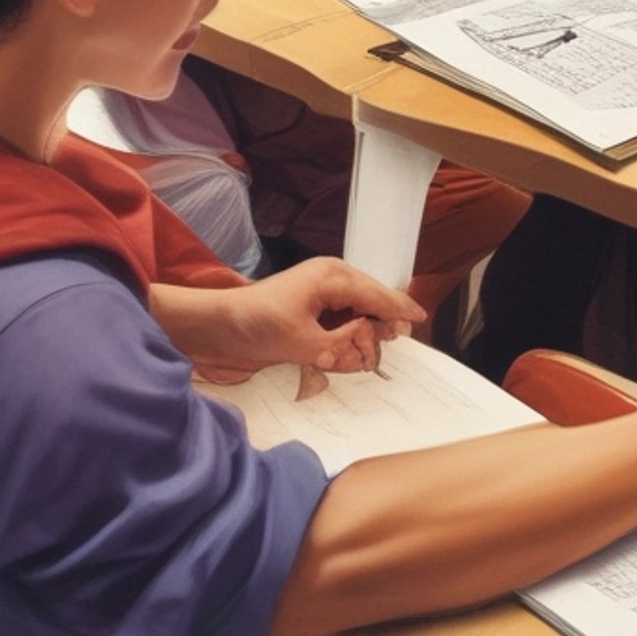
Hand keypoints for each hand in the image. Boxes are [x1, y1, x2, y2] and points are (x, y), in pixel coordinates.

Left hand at [164, 259, 423, 382]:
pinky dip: (345, 337)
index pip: (377, 294)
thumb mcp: (303, 341)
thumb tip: (367, 345)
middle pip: (372, 301)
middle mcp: (332, 279)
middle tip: (376, 352)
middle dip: (378, 327)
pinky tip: (339, 355)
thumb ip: (342, 345)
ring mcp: (321, 292)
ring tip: (352, 358)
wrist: (216, 327)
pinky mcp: (311, 309)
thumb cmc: (257, 326)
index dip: (399, 309)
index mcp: (333, 277)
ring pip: (358, 312)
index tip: (420, 319)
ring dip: (359, 336)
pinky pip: (341, 320)